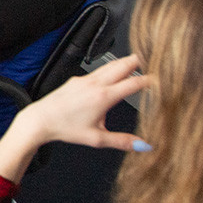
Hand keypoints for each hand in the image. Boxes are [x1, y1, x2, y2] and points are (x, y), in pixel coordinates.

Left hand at [0, 54, 148, 182]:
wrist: (39, 120)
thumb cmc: (65, 128)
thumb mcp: (97, 138)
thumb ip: (122, 141)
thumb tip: (144, 146)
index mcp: (104, 96)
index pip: (134, 83)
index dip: (151, 79)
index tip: (163, 77)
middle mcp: (95, 84)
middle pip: (123, 65)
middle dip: (140, 60)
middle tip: (155, 56)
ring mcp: (84, 79)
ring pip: (110, 65)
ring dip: (125, 62)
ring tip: (138, 59)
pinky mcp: (76, 80)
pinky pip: (97, 71)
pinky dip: (110, 69)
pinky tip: (113, 72)